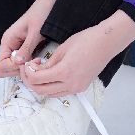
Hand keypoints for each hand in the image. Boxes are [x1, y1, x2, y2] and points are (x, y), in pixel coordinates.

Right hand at [0, 0, 62, 77]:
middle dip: (20, 70)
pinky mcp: (27, 49)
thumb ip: (27, 48)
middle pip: (7, 70)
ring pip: (17, 68)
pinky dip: (32, 64)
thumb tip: (18, 63)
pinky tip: (42, 59)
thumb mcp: (36, 31)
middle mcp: (11, 46)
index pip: (1, 66)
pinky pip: (26, 62)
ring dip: (27, 68)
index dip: (13, 69)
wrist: (51, 2)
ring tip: (40, 60)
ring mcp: (19, 48)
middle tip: (35, 63)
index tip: (27, 64)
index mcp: (8, 40)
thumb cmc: (42, 12)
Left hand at [20, 11, 134, 96]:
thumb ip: (49, 62)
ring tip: (40, 70)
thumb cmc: (86, 40)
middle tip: (29, 68)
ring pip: (50, 94)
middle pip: (41, 91)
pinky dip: (52, 86)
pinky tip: (51, 74)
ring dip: (41, 85)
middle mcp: (70, 85)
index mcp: (64, 72)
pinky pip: (61, 92)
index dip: (28, 72)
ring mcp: (77, 88)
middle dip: (30, 81)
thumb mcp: (62, 48)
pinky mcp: (81, 88)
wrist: (106, 43)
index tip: (28, 63)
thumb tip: (38, 71)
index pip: (36, 79)